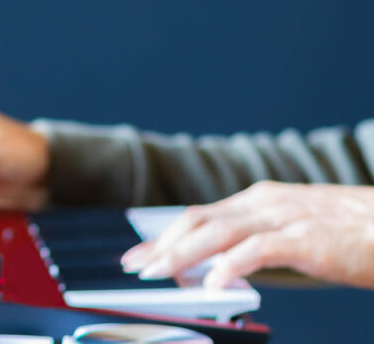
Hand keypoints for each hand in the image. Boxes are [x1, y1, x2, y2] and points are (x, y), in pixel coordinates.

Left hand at [121, 181, 373, 289]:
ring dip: (183, 255)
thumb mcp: (292, 232)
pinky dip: (231, 266)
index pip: (198, 216)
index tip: (138, 255)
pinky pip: (258, 251)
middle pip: (198, 222)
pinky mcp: (306, 239)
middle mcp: (264, 204)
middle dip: (162, 245)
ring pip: (218, 233)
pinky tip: (215, 285)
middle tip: (136, 267)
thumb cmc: (349, 235)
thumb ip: (254, 244)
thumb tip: (214, 270)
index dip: (164, 237)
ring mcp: (284, 219)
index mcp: (258, 201)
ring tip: (159, 273)